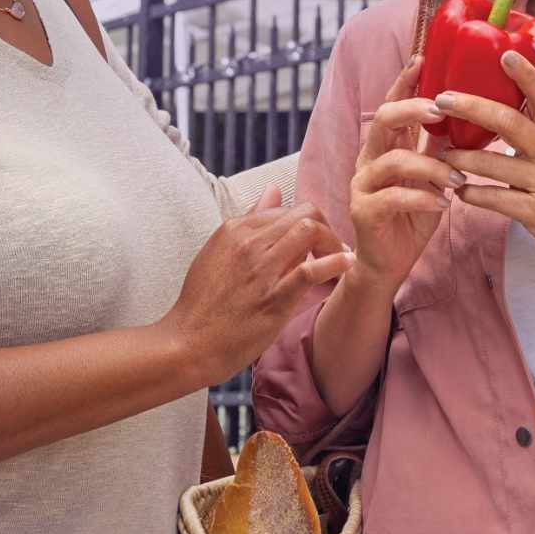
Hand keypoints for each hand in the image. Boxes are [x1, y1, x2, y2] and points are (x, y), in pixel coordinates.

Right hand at [162, 183, 353, 384]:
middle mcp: (249, 242)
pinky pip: (310, 271)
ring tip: (338, 260)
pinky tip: (345, 266)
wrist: (189, 342)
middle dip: (326, 228)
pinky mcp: (273, 298)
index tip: (316, 242)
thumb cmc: (203, 302)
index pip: (286, 208)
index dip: (308, 222)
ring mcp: (261, 269)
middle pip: (304, 213)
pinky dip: (334, 264)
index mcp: (235, 229)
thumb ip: (248, 221)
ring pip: (309, 231)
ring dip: (332, 244)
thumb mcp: (220, 251)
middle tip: (332, 249)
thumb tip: (273, 191)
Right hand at [348, 55, 458, 293]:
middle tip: (440, 111)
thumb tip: (463, 116)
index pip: (392, 105)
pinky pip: (393, 197)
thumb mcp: (431, 177)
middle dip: (411, 110)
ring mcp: (363, 184)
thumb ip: (437, 148)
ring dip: (431, 166)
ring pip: (393, 160)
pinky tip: (444, 204)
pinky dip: (423, 198)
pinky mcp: (364, 211)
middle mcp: (369, 159)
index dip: (404, 82)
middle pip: (383, 120)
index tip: (422, 58)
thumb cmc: (413, 217)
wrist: (389, 263)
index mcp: (386, 146)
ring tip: (458, 178)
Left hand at [438, 50, 534, 269]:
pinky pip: (495, 200)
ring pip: (493, 165)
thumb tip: (506, 97)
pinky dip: (472, 195)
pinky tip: (459, 192)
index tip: (503, 54)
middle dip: (472, 107)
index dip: (525, 74)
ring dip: (460, 158)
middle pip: (509, 122)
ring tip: (440, 154)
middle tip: (442, 99)